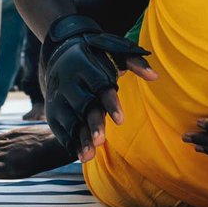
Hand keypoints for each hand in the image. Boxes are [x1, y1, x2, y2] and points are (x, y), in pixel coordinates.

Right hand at [41, 15, 157, 160]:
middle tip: (101, 141)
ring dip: (79, 138)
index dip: (110, 103)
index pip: (98, 84)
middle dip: (91, 123)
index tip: (121, 121)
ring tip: (90, 156)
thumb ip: (134, 61)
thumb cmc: (95, 53)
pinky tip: (81, 155)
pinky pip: (60, 128)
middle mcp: (68, 80)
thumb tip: (155, 76)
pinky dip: (70, 142)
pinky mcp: (52, 110)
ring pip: (69, 119)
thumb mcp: (114, 49)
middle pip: (81, 104)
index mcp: (84, 64)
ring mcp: (58, 96)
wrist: (61, 50)